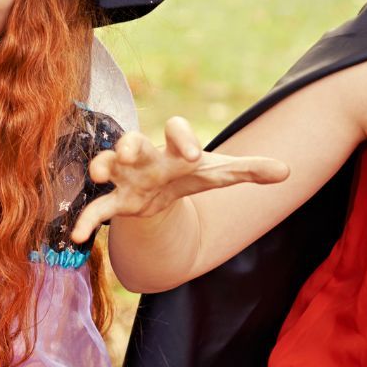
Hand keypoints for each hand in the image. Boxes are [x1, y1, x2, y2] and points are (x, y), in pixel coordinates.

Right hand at [70, 116, 289, 242]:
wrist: (161, 190)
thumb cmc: (189, 175)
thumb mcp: (217, 174)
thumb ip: (249, 170)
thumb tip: (287, 171)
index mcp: (173, 149)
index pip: (175, 130)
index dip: (184, 138)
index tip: (194, 154)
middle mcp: (145, 157)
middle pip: (132, 142)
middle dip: (128, 144)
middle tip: (128, 149)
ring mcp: (126, 178)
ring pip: (107, 165)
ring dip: (101, 167)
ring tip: (98, 174)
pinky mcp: (116, 201)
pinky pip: (97, 208)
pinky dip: (86, 220)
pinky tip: (78, 237)